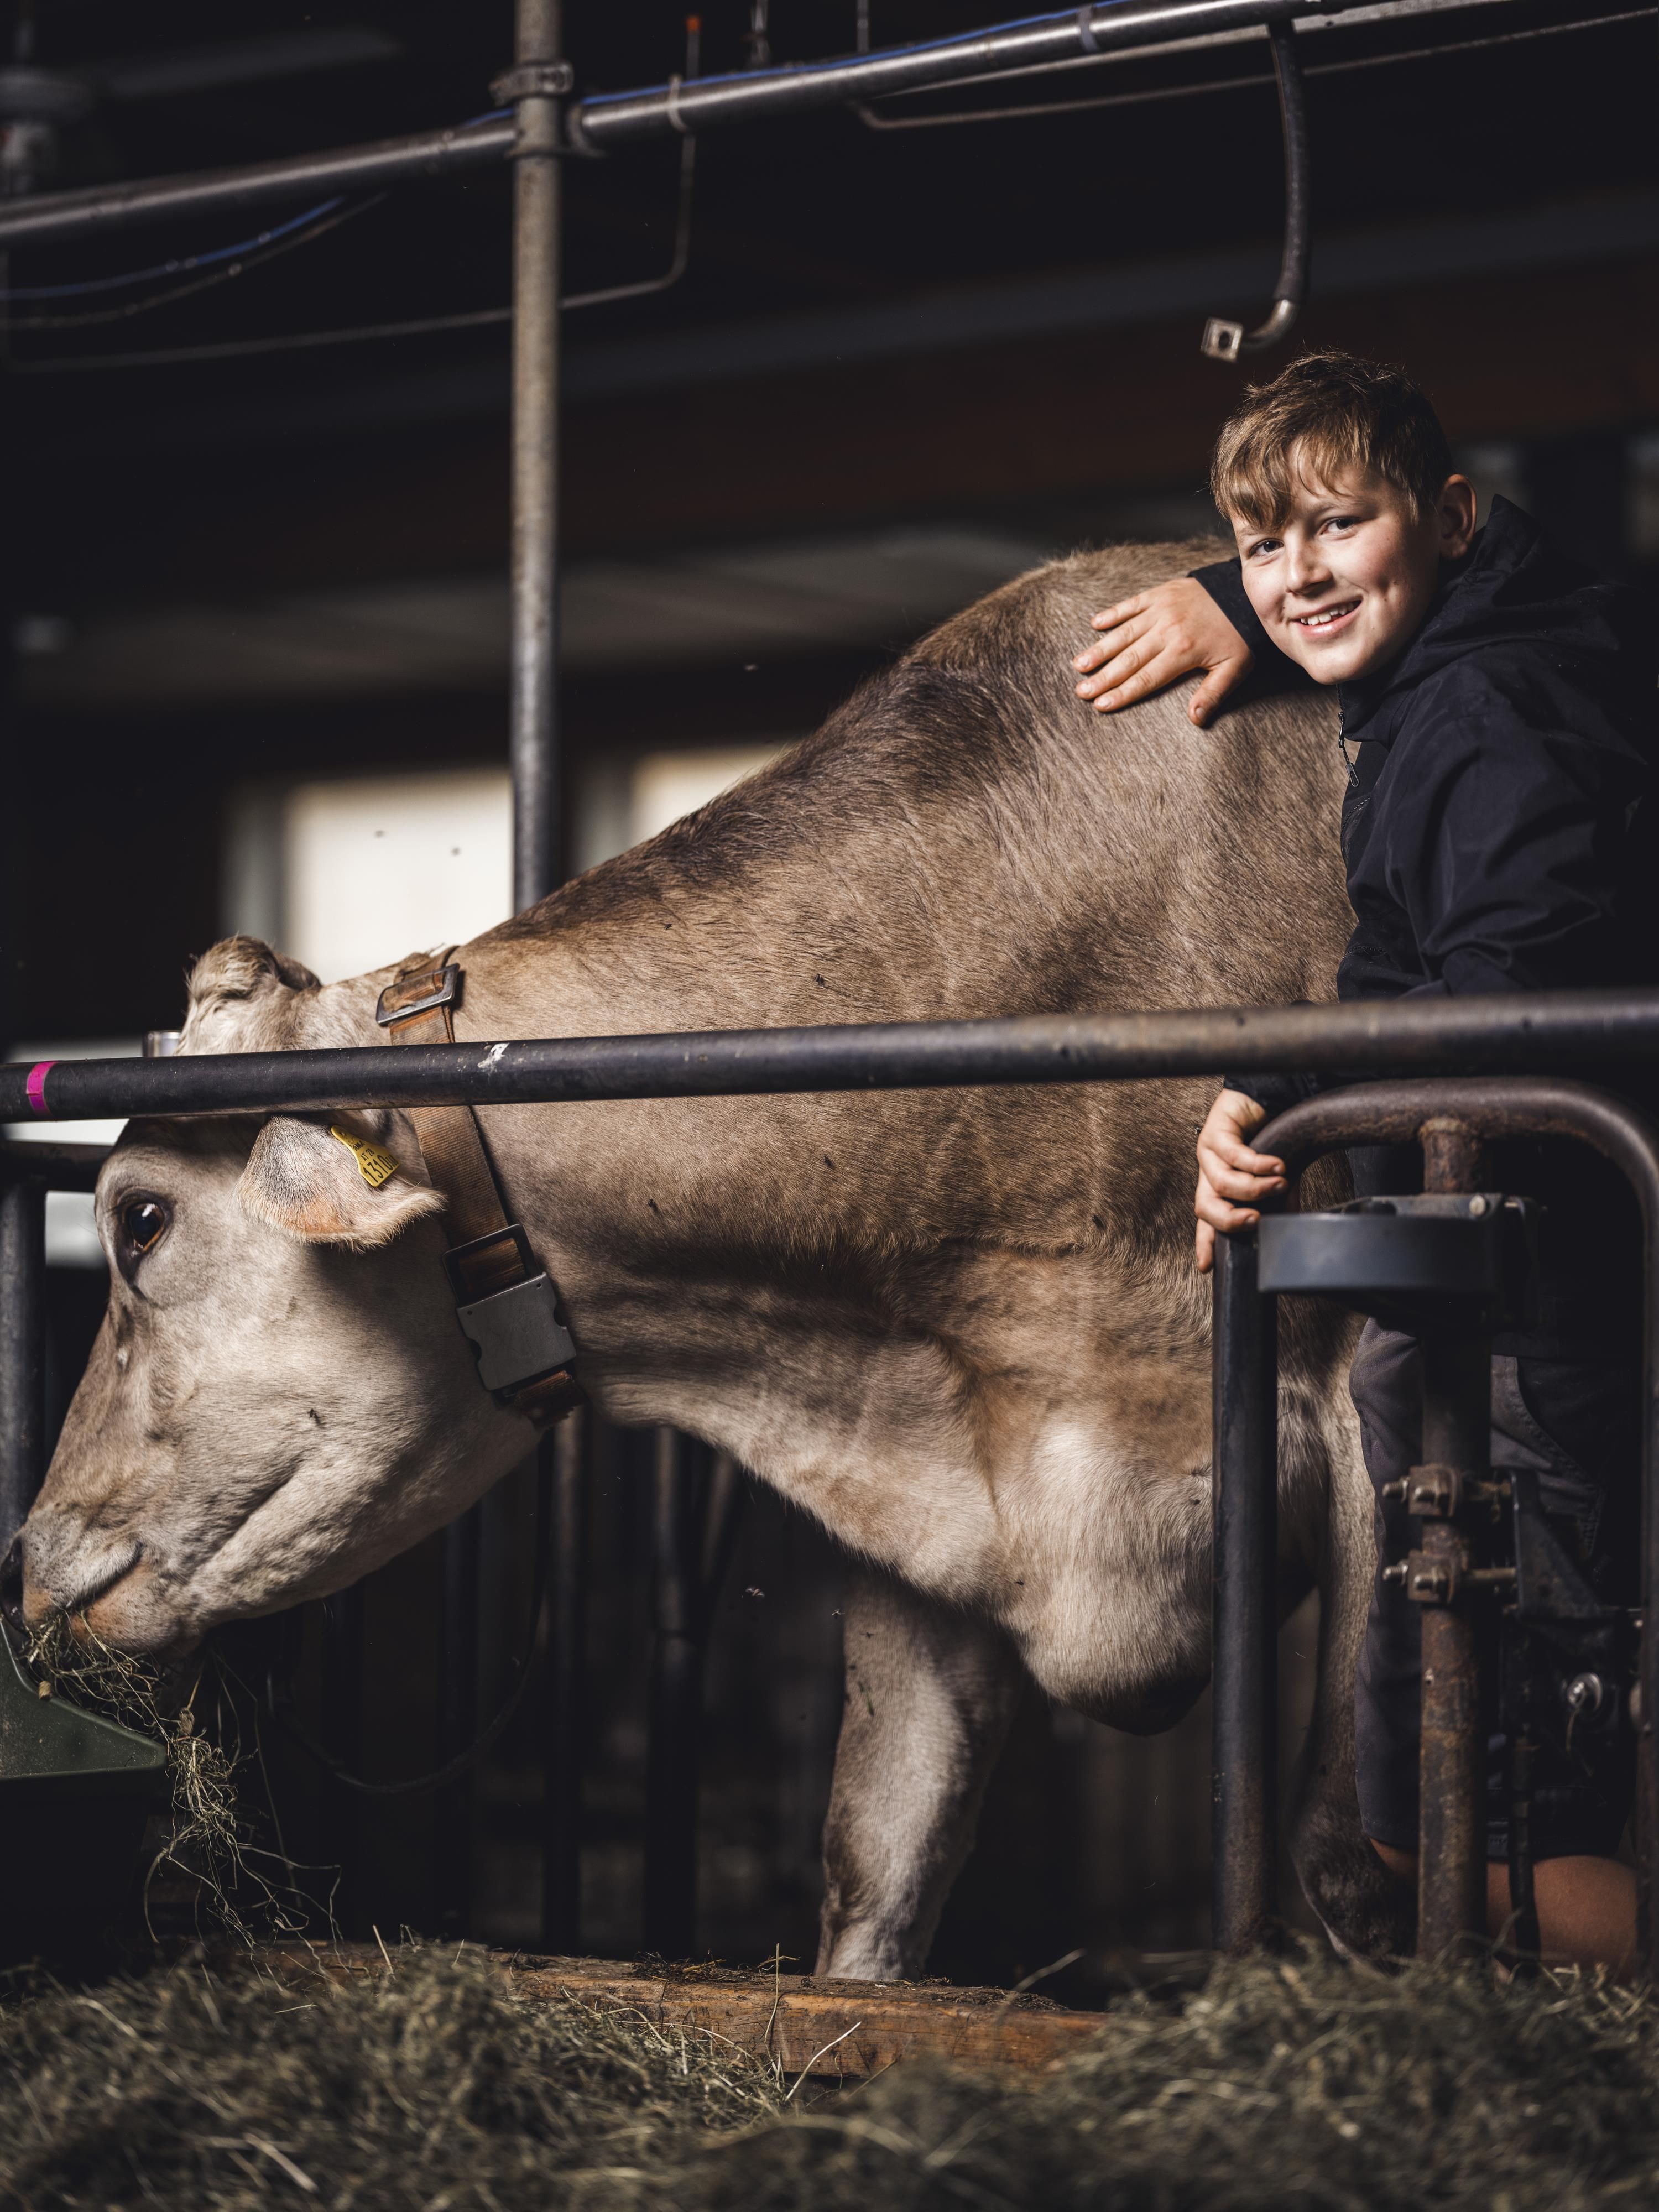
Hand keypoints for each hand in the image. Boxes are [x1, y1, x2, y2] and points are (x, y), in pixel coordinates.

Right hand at [1073, 576, 1252, 726]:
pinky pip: (1131, 604)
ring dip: (1100, 649)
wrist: (1247, 592)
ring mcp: (1162, 609)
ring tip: (1079, 664)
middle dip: (1103, 677)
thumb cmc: (1241, 634)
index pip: (1146, 678)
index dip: (1122, 693)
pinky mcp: (1161, 592)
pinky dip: (1113, 613)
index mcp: (1184, 652)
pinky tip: (1094, 624)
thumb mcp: (1235, 668)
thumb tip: (1195, 719)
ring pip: (1124, 633)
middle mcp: (1168, 631)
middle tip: (1080, 691)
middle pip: (1129, 659)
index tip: (1101, 705)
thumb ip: (1213, 694)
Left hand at [1194, 1088, 1284, 1273]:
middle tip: (1256, 1220)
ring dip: (1254, 1188)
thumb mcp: (1275, 1181)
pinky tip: (1276, 1165)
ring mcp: (1208, 1151)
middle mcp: (1209, 1171)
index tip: (1208, 1266)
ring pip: (1221, 1182)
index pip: (1208, 1220)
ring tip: (1279, 1183)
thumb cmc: (1271, 1140)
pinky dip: (1257, 1164)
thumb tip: (1284, 1231)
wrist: (1271, 1098)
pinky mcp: (1216, 1130)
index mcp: (1218, 1187)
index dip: (1206, 1243)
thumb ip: (1275, 1205)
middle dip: (1230, 1219)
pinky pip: (1234, 1154)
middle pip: (1205, 1206)